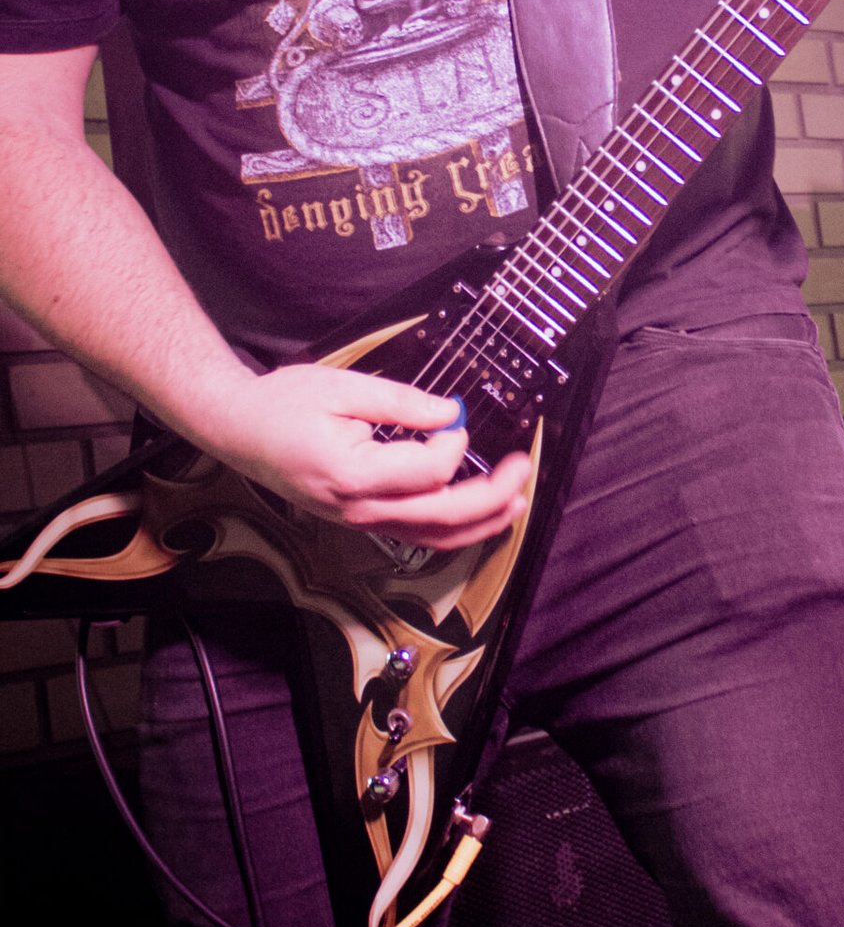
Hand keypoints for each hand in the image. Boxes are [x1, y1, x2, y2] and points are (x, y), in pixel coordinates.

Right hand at [196, 362, 532, 551]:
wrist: (238, 429)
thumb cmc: (282, 405)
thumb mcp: (341, 387)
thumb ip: (400, 402)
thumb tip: (448, 413)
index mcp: (352, 474)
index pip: (429, 473)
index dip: (454, 443)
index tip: (455, 415)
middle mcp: (358, 508)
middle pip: (442, 517)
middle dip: (493, 496)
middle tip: (522, 469)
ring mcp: (359, 521)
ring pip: (433, 539)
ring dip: (482, 524)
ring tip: (516, 503)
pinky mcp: (361, 521)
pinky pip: (417, 538)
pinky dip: (454, 532)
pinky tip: (477, 517)